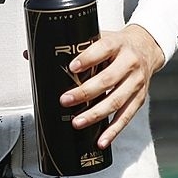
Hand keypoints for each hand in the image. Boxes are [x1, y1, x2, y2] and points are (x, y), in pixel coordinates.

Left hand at [59, 23, 164, 150]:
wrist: (148, 47)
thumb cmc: (117, 44)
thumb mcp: (100, 37)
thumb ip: (71, 47)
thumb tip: (29, 55)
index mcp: (117, 44)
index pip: (103, 48)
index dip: (88, 58)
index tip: (72, 67)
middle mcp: (130, 62)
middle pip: (108, 79)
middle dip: (86, 92)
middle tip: (65, 100)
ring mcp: (136, 82)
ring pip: (117, 100)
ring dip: (96, 114)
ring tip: (77, 123)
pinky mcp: (139, 98)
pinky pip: (126, 117)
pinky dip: (113, 130)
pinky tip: (100, 140)